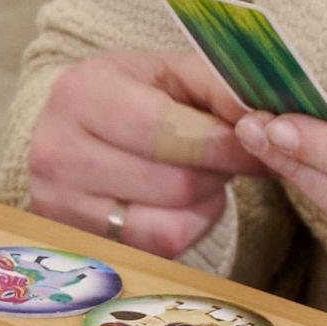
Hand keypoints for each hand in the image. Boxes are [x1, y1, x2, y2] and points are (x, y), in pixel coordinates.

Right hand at [22, 48, 261, 258]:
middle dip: (219, 172)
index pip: (168, 130)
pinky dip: (185, 227)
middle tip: (229, 156)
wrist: (72, 133)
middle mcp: (58, 152)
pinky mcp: (79, 244)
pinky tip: (177, 202)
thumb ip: (221, 88)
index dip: (226, 142)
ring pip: (172, 227)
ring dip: (204, 203)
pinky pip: (160, 250)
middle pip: (177, 184)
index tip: (261, 142)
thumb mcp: (171, 75)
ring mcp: (62, 206)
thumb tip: (268, 123)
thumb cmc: (130, 97)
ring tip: (197, 175)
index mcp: (81, 93)